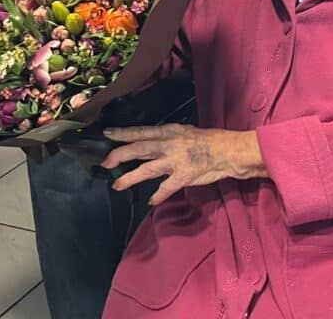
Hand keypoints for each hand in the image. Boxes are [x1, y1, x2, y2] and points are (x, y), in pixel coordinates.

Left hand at [101, 124, 266, 205]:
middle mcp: (169, 144)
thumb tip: (151, 143)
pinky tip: (151, 200)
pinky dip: (158, 195)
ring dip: (130, 178)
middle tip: (104, 162)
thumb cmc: (208, 141)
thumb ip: (168, 138)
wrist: (228, 151)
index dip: (123, 133)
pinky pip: (166, 187)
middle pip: (138, 149)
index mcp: (169, 132)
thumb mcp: (185, 132)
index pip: (141, 132)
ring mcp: (175, 161)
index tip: (107, 134)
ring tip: (117, 185)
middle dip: (119, 155)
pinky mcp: (184, 176)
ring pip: (147, 169)